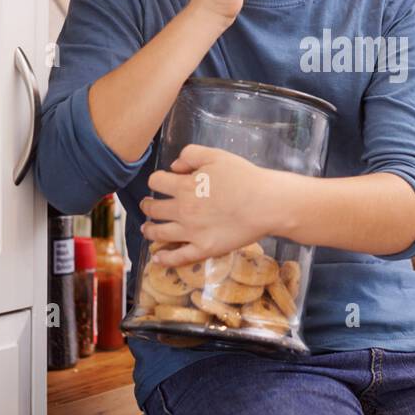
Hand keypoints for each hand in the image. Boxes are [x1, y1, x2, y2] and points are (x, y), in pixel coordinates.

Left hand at [139, 144, 273, 265]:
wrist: (266, 203)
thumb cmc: (244, 178)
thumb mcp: (217, 155)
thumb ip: (191, 155)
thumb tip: (174, 167)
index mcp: (184, 186)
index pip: (156, 182)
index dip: (157, 180)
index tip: (161, 182)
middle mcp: (182, 210)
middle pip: (153, 209)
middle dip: (147, 206)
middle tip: (148, 205)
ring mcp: (191, 232)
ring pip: (159, 234)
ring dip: (149, 230)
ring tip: (147, 228)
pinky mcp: (203, 249)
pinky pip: (178, 257)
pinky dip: (164, 259)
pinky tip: (157, 258)